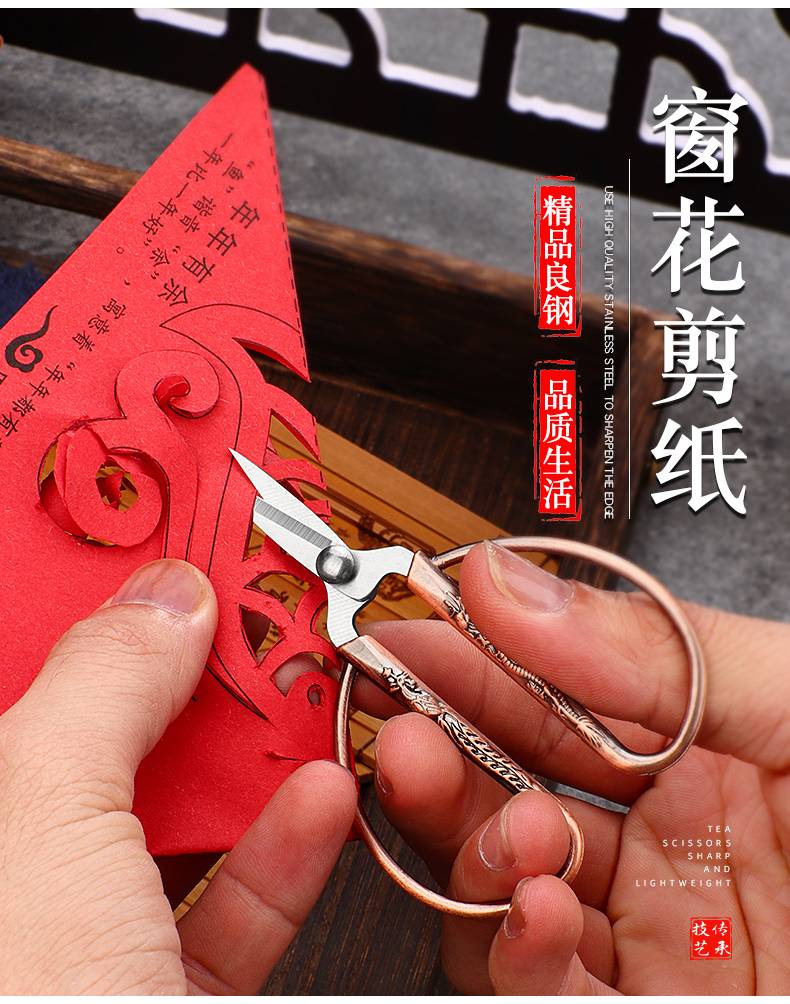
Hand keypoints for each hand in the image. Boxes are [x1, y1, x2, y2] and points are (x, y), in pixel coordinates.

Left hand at [0, 559, 355, 993]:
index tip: (148, 524)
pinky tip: (319, 797)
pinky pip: (228, 899)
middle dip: (185, 658)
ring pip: (173, 807)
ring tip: (299, 683)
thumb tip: (167, 601)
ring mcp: (81, 933)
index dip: (79, 582)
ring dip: (252, 749)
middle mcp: (20, 862)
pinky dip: (285, 845)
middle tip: (244, 596)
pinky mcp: (160, 986)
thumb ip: (105, 686)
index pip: (19, 655)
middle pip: (103, 725)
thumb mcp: (45, 818)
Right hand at [365, 541, 789, 993]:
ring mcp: (649, 932)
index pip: (552, 688)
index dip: (472, 653)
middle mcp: (666, 835)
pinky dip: (520, 949)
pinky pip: (545, 987)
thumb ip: (657, 649)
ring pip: (508, 884)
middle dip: (444, 745)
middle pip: (510, 782)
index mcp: (701, 743)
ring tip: (500, 818)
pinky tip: (537, 903)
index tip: (408, 626)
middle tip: (399, 720)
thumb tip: (512, 583)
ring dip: (474, 848)